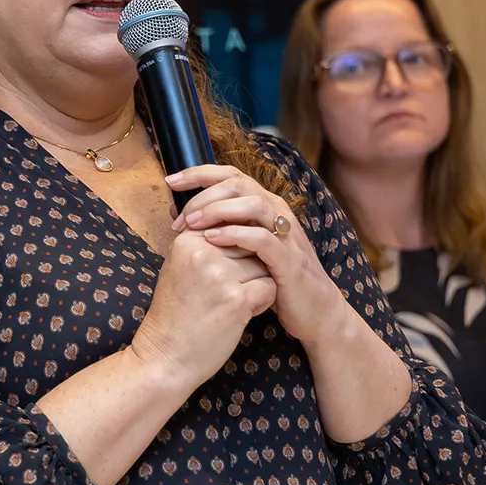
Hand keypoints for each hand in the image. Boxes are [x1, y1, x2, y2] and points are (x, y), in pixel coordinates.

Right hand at [131, 227, 274, 386]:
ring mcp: (221, 275)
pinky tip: (243, 314)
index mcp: (187, 242)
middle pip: (248, 244)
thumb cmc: (175, 315)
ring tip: (234, 303)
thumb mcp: (178, 269)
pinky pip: (269, 286)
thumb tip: (234, 227)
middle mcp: (203, 252)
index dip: (234, 250)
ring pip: (262, 264)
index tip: (220, 273)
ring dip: (256, 284)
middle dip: (247, 266)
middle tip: (228, 291)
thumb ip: (203, 245)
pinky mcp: (237, 298)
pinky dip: (262, 301)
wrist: (165, 356)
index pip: (229, 227)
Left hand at [166, 165, 344, 344]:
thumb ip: (219, 227)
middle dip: (204, 194)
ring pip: (252, 205)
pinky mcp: (289, 260)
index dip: (200, 173)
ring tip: (192, 224)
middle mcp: (277, 212)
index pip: (231, 175)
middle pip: (238, 184)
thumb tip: (180, 212)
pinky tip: (213, 240)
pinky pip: (262, 239)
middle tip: (180, 216)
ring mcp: (285, 234)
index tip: (172, 181)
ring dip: (217, 210)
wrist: (314, 311)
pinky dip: (235, 235)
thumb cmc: (273, 278)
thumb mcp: (243, 248)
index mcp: (265, 206)